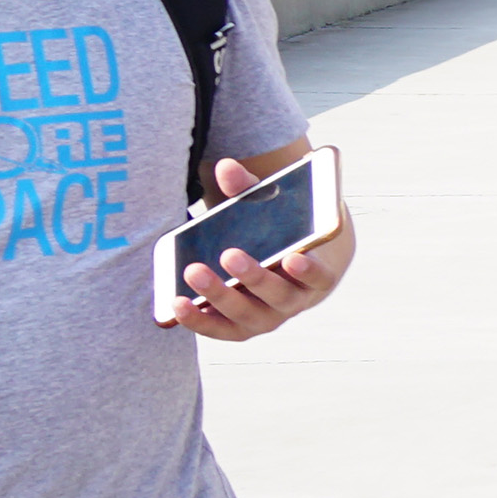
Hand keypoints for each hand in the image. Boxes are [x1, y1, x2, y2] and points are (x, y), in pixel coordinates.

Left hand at [160, 156, 349, 339]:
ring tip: (194, 271)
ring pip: (246, 315)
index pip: (319, 277)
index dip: (308, 271)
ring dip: (219, 296)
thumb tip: (225, 167)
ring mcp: (267, 318)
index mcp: (314, 274)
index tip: (293, 258)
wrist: (284, 270)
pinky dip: (198, 319)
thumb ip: (252, 191)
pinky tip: (177, 303)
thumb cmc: (281, 236)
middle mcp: (293, 302)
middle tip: (230, 254)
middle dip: (253, 277)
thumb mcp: (274, 213)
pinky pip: (219, 330)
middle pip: (278, 296)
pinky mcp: (239, 329)